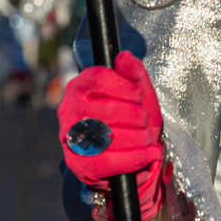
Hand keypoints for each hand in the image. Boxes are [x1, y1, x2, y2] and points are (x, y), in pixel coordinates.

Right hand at [57, 52, 167, 220]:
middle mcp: (69, 110)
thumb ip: (134, 73)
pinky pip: (109, 161)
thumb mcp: (138, 92)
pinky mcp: (78, 163)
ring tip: (149, 137)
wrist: (129, 153)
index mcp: (80, 86)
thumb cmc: (132, 118)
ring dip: (138, 138)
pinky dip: (136, 158)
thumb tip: (124, 56)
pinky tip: (151, 153)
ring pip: (108, 136)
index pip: (98, 79)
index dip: (124, 87)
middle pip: (106, 110)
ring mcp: (70, 138)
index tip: (138, 95)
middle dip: (136, 116)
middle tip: (145, 121)